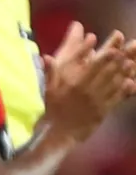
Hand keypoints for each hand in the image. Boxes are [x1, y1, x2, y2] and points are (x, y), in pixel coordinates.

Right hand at [42, 23, 134, 141]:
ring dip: (123, 70)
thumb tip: (46, 57)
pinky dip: (124, 88)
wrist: (59, 132)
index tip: (106, 42)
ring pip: (113, 81)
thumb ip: (49, 72)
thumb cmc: (52, 107)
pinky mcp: (104, 109)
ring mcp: (97, 99)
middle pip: (105, 70)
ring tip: (130, 61)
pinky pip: (116, 97)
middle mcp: (86, 88)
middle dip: (117, 57)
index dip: (100, 53)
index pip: (89, 63)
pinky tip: (130, 81)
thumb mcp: (47, 88)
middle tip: (127, 47)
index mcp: (72, 82)